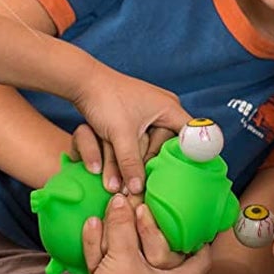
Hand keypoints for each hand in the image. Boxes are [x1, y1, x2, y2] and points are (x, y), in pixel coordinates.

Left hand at [69, 61, 189, 195]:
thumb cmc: (105, 101)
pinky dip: (131, 153)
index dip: (187, 155)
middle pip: (167, 145)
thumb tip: (138, 190)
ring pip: (151, 145)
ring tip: (122, 179)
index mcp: (170, 108)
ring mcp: (151, 114)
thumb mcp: (120, 135)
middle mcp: (165, 110)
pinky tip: (120, 166)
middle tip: (136, 182)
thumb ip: (130, 162)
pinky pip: (141, 141)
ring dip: (137, 160)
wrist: (83, 83)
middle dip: (150, 163)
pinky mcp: (137, 119)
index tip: (177, 175)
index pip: (190, 135)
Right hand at [81, 194, 209, 273]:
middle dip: (157, 238)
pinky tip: (94, 231)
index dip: (202, 241)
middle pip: (167, 262)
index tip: (198, 225)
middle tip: (158, 220)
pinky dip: (108, 258)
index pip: (201, 261)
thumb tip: (121, 199)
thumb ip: (123, 224)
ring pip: (139, 268)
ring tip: (118, 222)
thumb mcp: (122, 252)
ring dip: (127, 244)